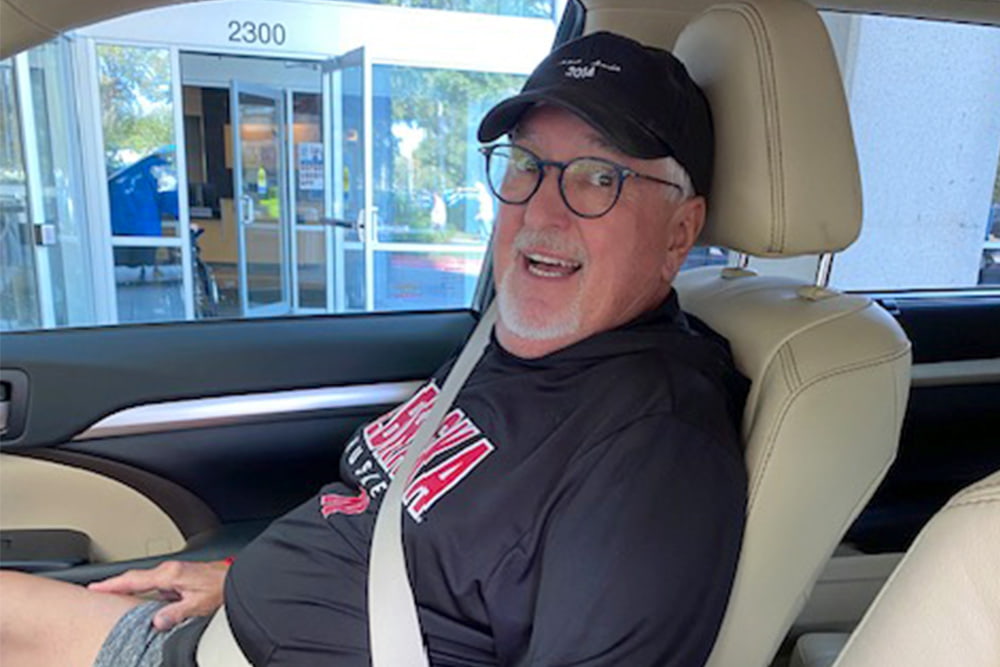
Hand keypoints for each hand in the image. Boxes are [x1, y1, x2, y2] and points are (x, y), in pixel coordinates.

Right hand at [87, 560, 229, 630]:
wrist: (241, 578)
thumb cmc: (223, 588)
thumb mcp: (198, 605)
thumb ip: (175, 613)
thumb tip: (155, 622)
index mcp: (170, 575)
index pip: (133, 579)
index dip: (111, 585)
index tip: (93, 588)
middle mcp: (171, 570)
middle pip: (136, 578)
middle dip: (116, 585)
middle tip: (97, 591)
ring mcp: (177, 572)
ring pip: (147, 581)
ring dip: (131, 588)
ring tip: (114, 597)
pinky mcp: (183, 576)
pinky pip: (157, 584)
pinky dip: (145, 590)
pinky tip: (143, 600)